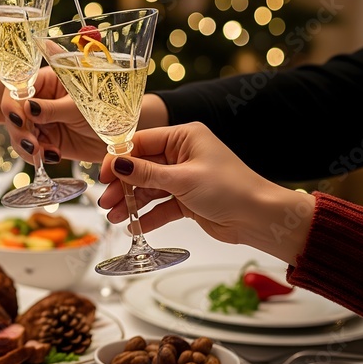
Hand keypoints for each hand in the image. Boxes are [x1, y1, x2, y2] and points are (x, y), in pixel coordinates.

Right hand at [1, 66, 105, 163]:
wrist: (122, 136)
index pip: (18, 88)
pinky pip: (30, 148)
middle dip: (19, 130)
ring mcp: (42, 120)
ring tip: (42, 153)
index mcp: (47, 80)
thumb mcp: (79, 107)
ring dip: (25, 145)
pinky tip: (51, 156)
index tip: (19, 119)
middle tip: (32, 144)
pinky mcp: (46, 139)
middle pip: (13, 112)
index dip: (13, 104)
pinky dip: (35, 155)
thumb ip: (52, 108)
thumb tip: (27, 107)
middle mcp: (40, 99)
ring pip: (18, 132)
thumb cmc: (107, 109)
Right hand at [97, 122, 311, 263]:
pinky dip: (148, 215)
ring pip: (149, 188)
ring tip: (115, 217)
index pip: (141, 143)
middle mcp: (182, 154)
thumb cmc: (230, 189)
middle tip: (106, 201)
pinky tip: (134, 226)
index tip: (102, 175)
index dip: (119, 159)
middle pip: (141, 167)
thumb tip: (116, 164)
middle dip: (123, 186)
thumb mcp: (182, 179)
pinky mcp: (187, 199)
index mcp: (184, 138)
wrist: (259, 219)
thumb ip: (146, 173)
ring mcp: (184, 177)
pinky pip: (160, 205)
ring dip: (131, 202)